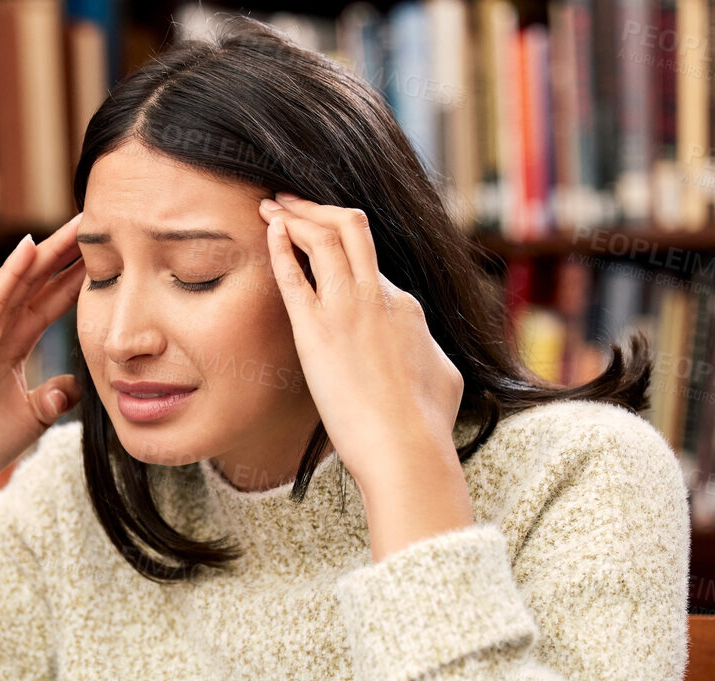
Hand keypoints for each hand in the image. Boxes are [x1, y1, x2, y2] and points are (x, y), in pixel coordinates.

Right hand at [0, 212, 86, 498]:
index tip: (108, 254)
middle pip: (40, 281)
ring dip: (48, 250)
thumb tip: (76, 384)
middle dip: (68, 252)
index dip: (78, 276)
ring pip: (20, 281)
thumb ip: (55, 397)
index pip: (52, 300)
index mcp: (12, 344)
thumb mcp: (32, 417)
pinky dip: (12, 272)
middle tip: (98, 220)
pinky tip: (32, 246)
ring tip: (76, 222)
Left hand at [258, 192, 464, 496]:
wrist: (405, 447)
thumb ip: (428, 352)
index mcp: (406, 307)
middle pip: (350, 228)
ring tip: (273, 204)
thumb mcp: (445, 376)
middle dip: (317, 208)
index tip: (323, 245)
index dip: (346, 250)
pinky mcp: (315, 332)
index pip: (372, 264)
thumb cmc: (426, 424)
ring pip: (323, 238)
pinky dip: (280, 246)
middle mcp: (378, 296)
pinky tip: (269, 230)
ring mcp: (347, 309)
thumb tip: (426, 350)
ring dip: (295, 215)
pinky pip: (293, 275)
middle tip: (291, 200)